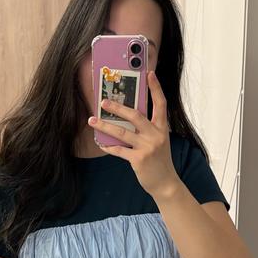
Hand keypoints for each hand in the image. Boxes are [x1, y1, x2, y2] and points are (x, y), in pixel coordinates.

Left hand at [89, 71, 180, 199]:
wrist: (166, 183)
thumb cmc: (159, 160)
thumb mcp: (159, 141)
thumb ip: (147, 129)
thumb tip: (126, 117)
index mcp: (162, 128)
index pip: (161, 103)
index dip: (156, 88)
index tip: (150, 73)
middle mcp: (156, 135)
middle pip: (135, 115)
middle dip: (117, 107)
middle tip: (103, 101)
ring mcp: (147, 147)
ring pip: (122, 132)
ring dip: (105, 125)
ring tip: (92, 120)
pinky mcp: (138, 159)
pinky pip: (119, 150)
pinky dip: (108, 146)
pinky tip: (100, 143)